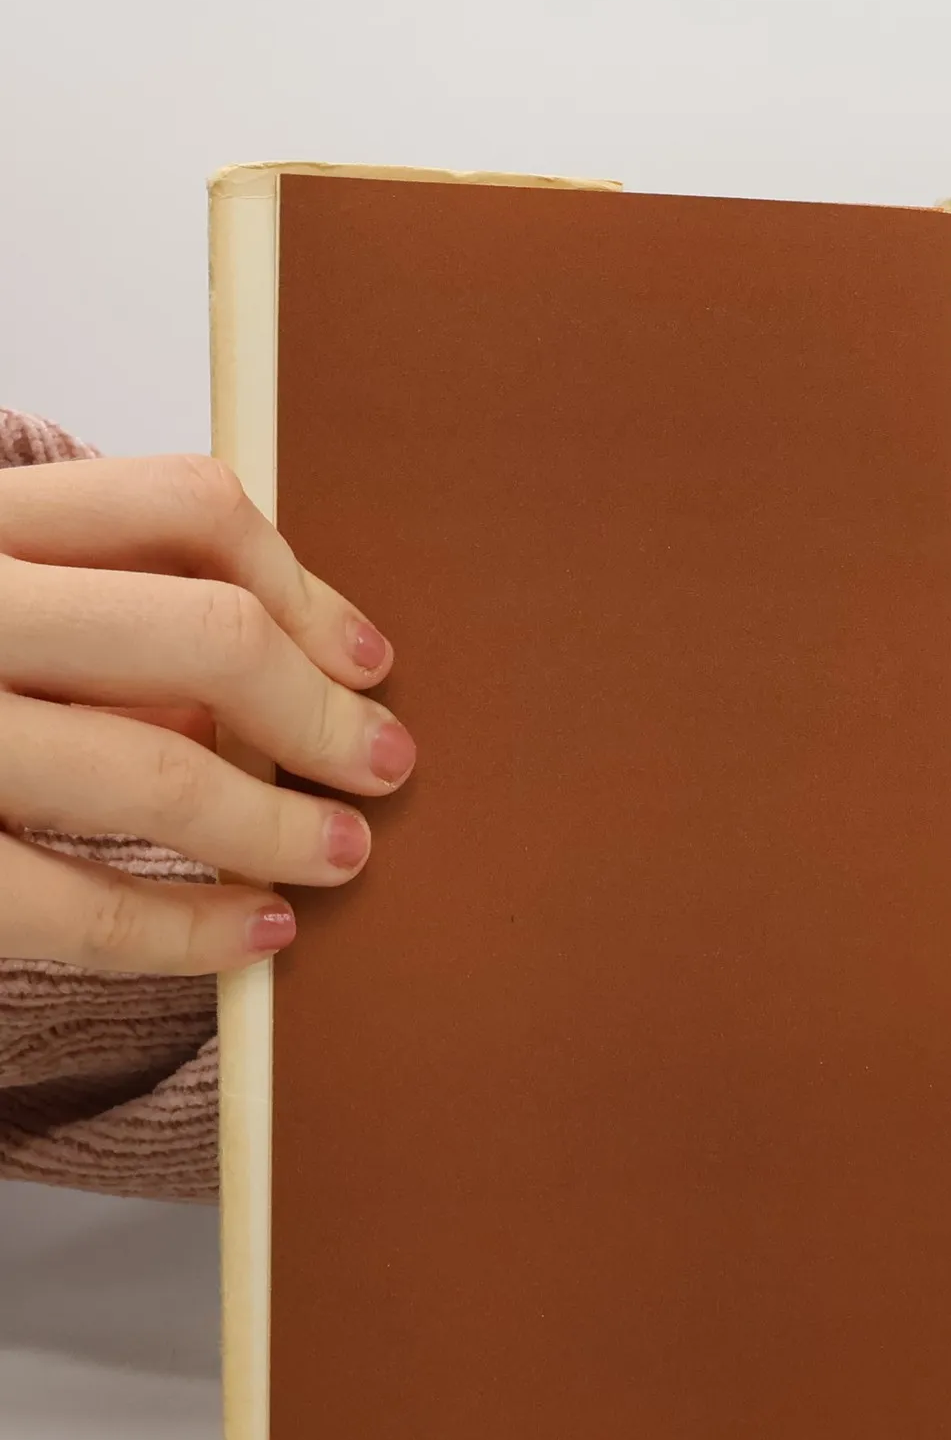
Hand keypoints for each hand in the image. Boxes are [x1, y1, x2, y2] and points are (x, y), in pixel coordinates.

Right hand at [0, 455, 413, 973]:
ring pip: (153, 767)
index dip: (305, 586)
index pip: (182, 506)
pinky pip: (75, 907)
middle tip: (385, 767)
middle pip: (203, 634)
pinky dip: (189, 930)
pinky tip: (260, 933)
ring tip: (343, 854)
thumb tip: (296, 671)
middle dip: (322, 714)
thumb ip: (101, 611)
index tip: (368, 659)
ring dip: (278, 824)